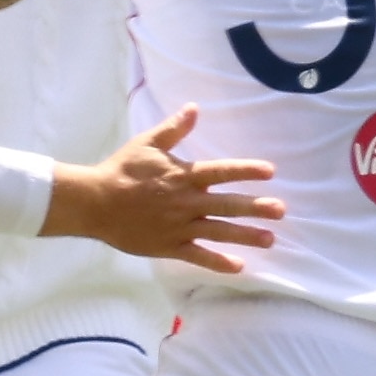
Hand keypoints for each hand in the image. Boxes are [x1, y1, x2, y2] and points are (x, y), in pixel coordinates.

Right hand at [44, 109, 280, 271]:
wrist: (95, 202)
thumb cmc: (121, 170)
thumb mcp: (147, 144)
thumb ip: (174, 129)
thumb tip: (194, 108)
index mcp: (183, 175)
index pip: (221, 171)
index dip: (246, 170)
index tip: (270, 171)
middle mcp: (186, 201)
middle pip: (227, 204)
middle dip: (255, 207)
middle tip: (281, 210)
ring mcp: (179, 226)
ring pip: (218, 231)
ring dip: (245, 235)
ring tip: (270, 239)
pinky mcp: (169, 246)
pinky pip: (197, 256)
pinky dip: (217, 262)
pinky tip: (238, 266)